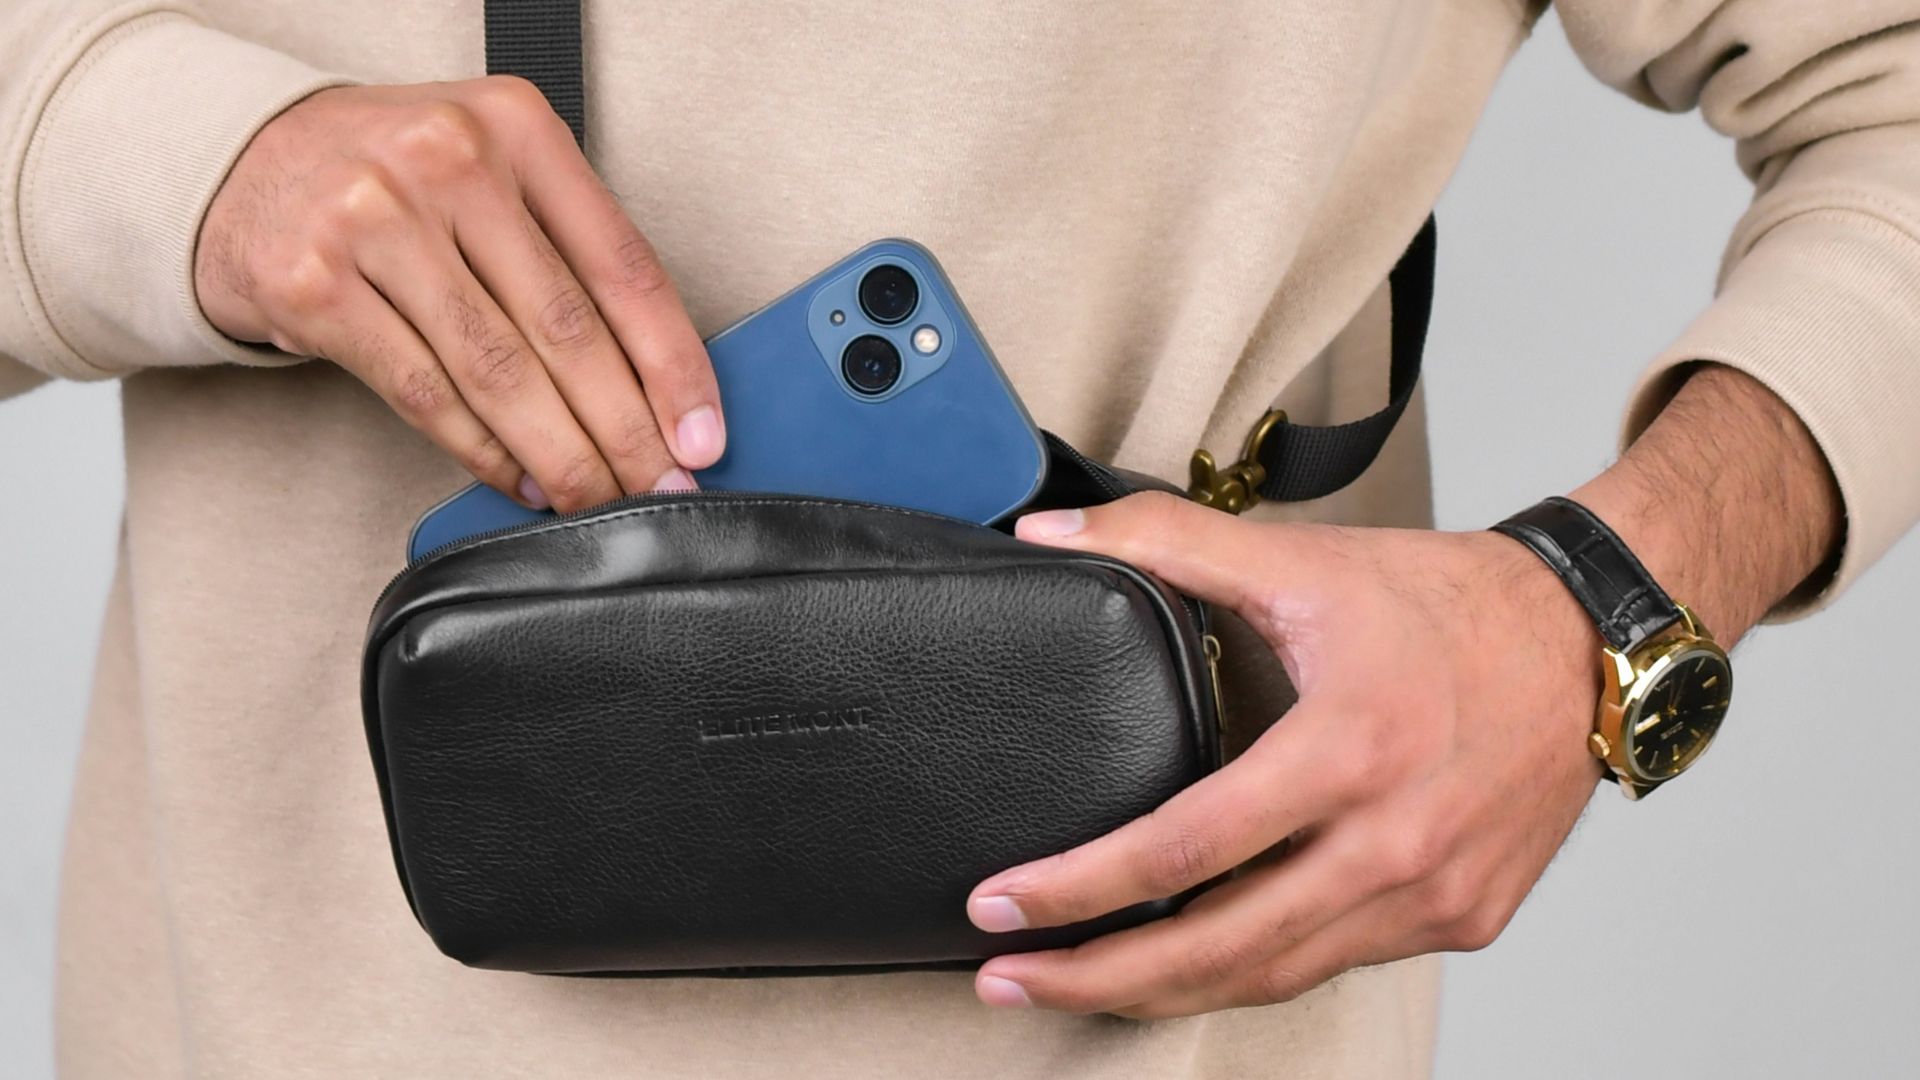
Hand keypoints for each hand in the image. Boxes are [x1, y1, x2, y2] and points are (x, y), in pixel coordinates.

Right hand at [194, 78, 722, 510]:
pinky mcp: (313, 285)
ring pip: (499, 372)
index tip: (701, 436)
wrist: (243, 162)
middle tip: (660, 491)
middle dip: (626, 430)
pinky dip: (484, 451)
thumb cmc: (396, 180)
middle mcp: (449, 162)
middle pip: (567, 328)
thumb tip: (658, 380)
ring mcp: (374, 220)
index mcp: (517, 128)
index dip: (673, 365)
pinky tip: (522, 479)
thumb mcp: (493, 171)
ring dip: (561, 456)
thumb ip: (567, 248)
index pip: (623, 266)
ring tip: (597, 501)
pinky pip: (426, 394)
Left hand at [964, 492, 1607, 1017]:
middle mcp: (1394, 840)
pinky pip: (1335, 963)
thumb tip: (1051, 531)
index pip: (1185, 847)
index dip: (1079, 886)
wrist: (1591, 642)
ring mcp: (1434, 893)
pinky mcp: (1462, 917)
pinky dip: (1256, 970)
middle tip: (1007, 981)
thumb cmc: (1449, 604)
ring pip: (1275, 975)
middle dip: (1099, 980)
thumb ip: (1166, 540)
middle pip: (1220, 949)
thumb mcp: (1302, 561)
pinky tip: (1196, 964)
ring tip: (1079, 987)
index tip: (1000, 905)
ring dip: (1168, 992)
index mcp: (1347, 748)